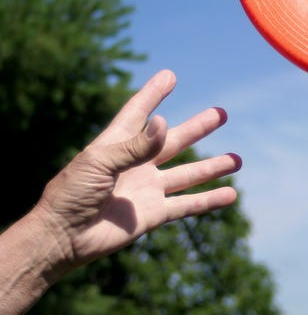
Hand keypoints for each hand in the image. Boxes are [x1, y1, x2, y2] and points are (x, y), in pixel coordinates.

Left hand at [33, 70, 240, 273]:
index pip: (139, 112)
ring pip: (188, 174)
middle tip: (221, 113)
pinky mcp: (153, 213)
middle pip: (173, 140)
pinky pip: (187, 205)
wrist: (62, 238)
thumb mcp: (99, 162)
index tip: (170, 76)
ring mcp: (147, 189)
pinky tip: (230, 195)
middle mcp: (137, 163)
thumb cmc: (71, 194)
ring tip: (237, 159)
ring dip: (212, 166)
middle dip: (198, 127)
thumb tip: (164, 123)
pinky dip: (209, 200)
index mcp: (117, 144)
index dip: (153, 93)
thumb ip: (135, 146)